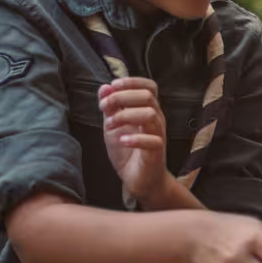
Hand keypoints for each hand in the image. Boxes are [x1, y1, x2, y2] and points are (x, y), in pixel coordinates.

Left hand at [100, 78, 172, 205]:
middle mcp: (156, 119)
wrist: (139, 180)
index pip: (149, 86)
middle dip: (122, 97)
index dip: (132, 82)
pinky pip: (152, 140)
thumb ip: (110, 108)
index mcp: (148, 110)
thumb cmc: (128, 152)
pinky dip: (134, 138)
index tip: (112, 86)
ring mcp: (158, 135)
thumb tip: (104, 87)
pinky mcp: (157, 152)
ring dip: (125, 116)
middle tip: (104, 107)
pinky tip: (122, 141)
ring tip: (109, 125)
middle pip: (147, 96)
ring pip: (150, 114)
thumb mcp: (113, 126)